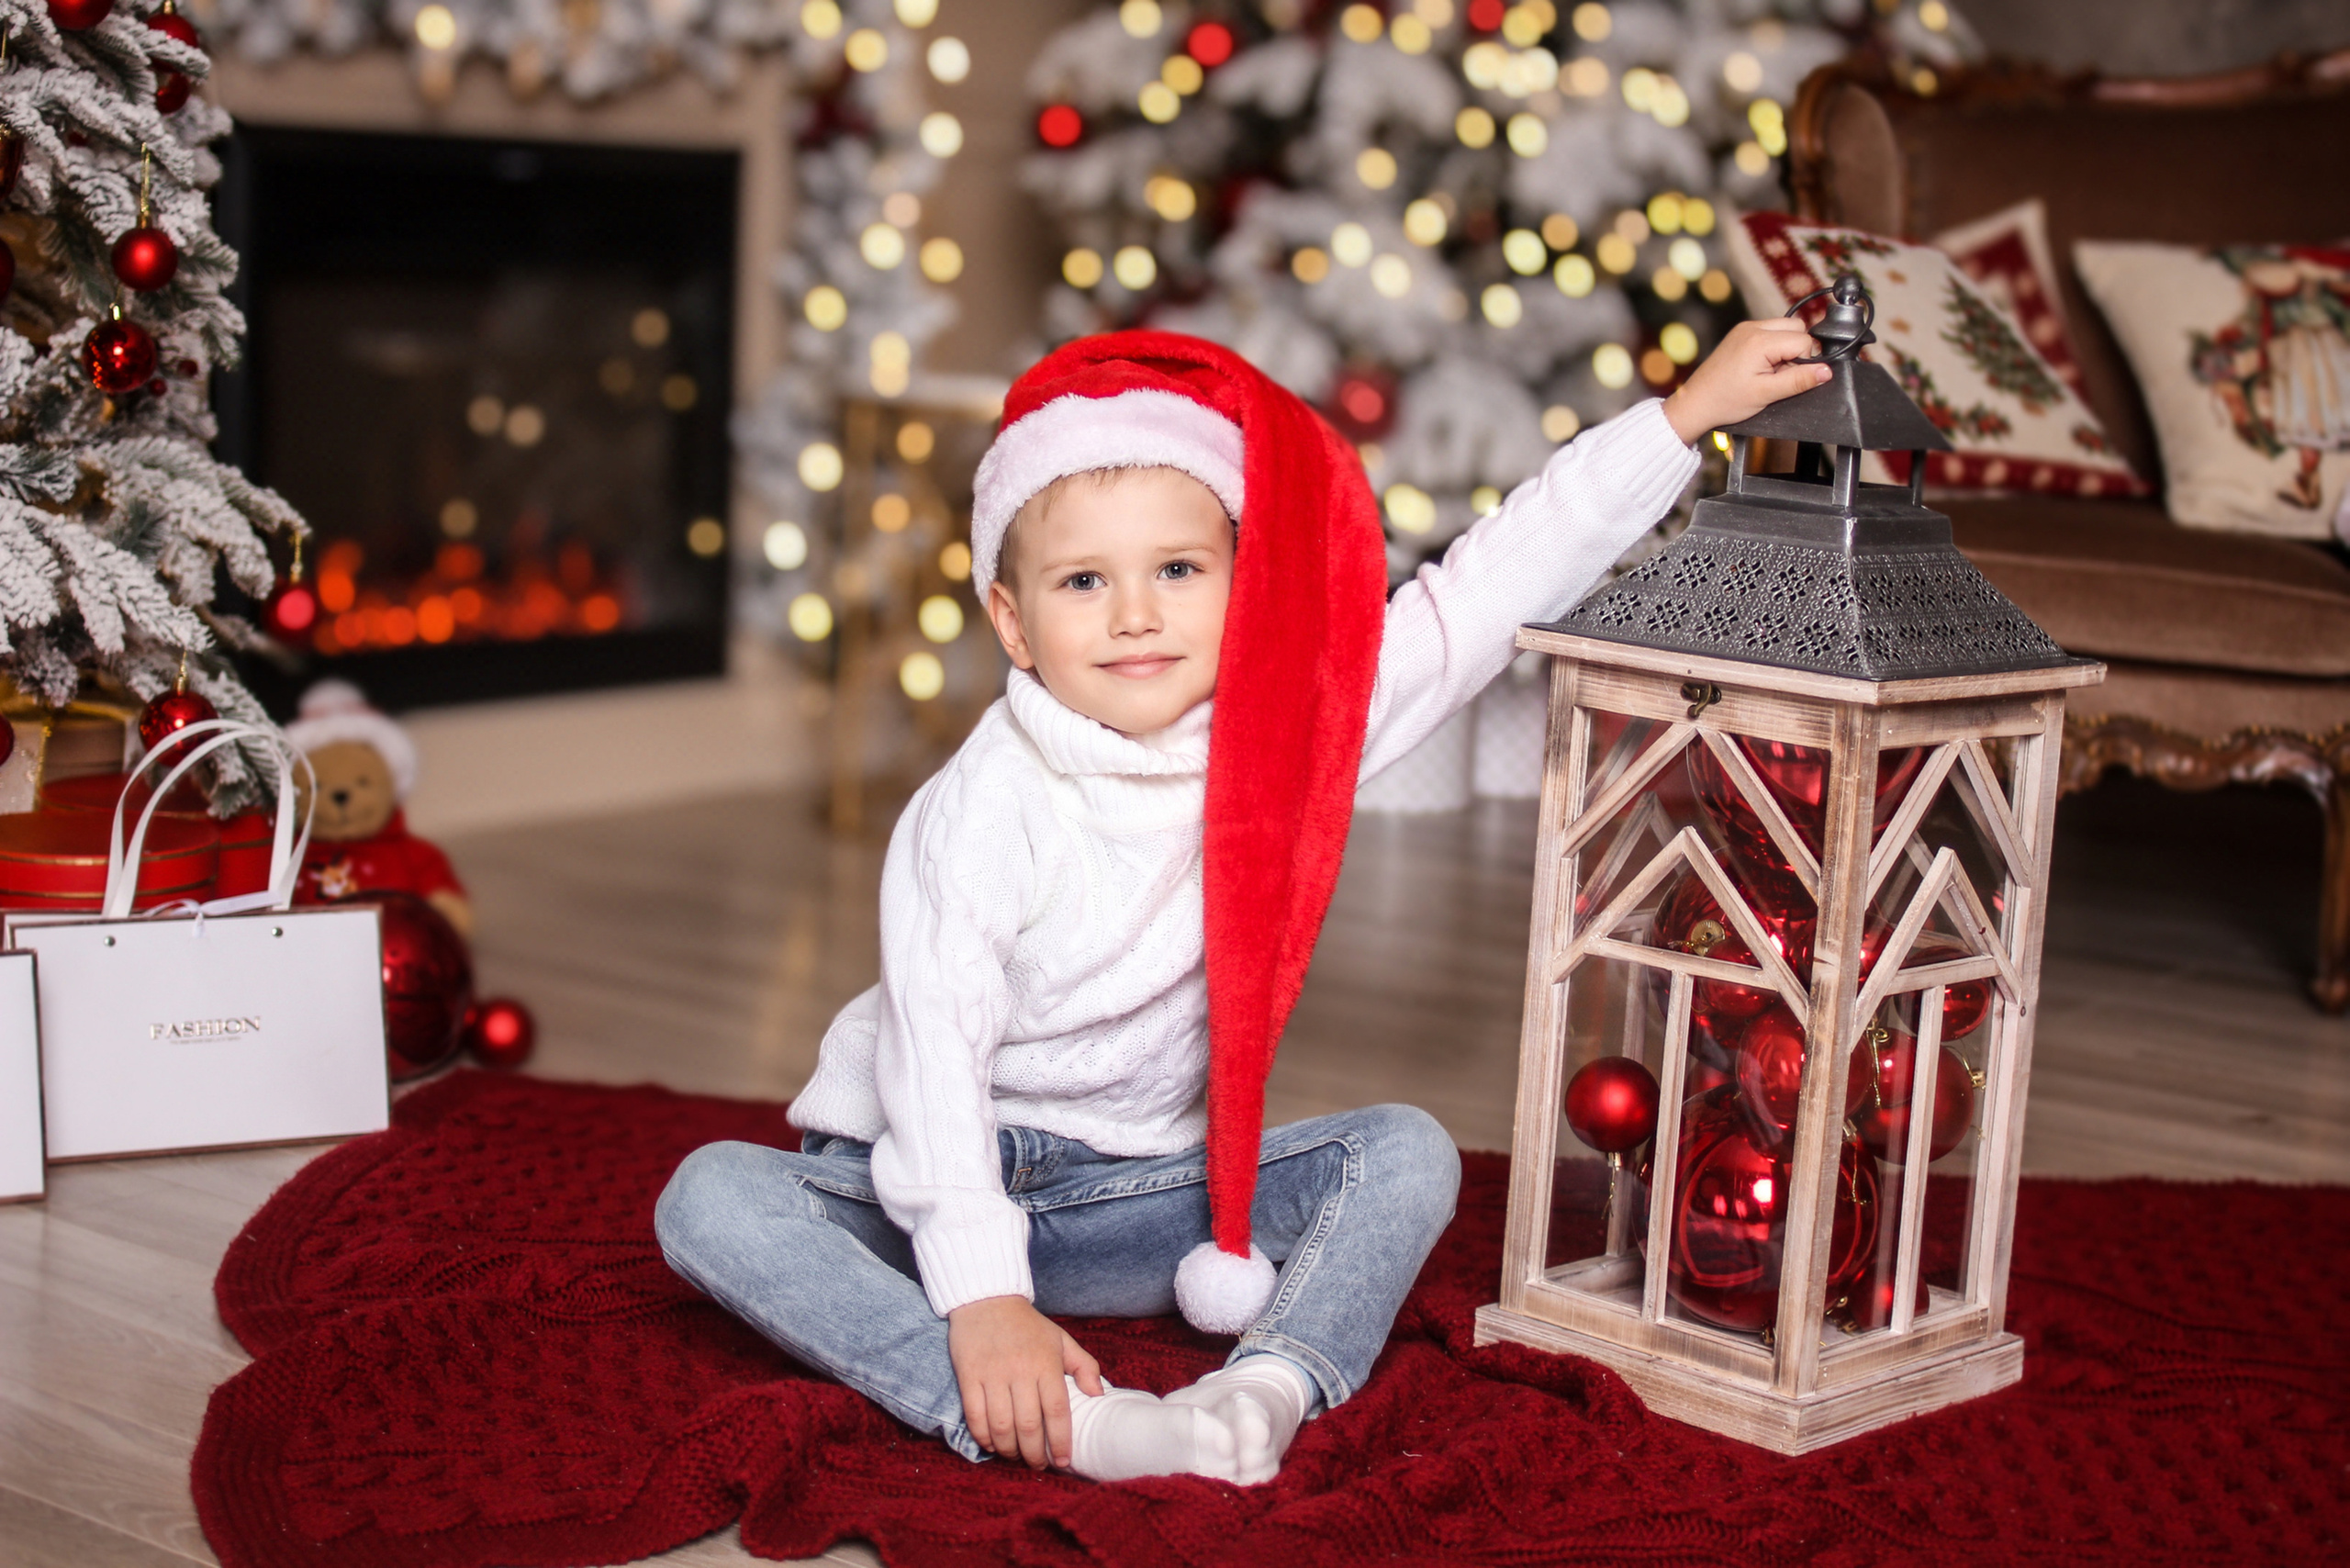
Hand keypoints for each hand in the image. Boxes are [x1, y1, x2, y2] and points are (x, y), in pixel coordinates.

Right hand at [946, 1295, 1103, 1468]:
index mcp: (1046, 1363)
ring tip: (1016, 1456)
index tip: (1063, 1461)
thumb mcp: (1061, 1339)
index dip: (1060, 1441)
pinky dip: (983, 1436)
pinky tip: (992, 1444)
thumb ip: (1084, 1366)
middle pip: (1028, 1424)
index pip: (1056, 1410)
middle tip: (1038, 1464)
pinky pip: (975, 1415)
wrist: (986, 1299)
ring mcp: (992, 1374)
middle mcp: (1020, 1370)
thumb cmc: (1028, 1325)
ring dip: (1009, 1449)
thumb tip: (1098, 1395)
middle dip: (1034, 1453)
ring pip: (1001, 1425)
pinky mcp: (968, 1375)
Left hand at [1662, 316, 1834, 445]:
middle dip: (1797, 351)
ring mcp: (1745, 328)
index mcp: (1759, 341)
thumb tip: (1826, 371)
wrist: (1696, 403)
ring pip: (1785, 328)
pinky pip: (1770, 332)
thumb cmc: (1725, 401)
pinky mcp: (1741, 333)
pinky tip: (1762, 366)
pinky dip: (1774, 347)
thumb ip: (1799, 381)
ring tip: (1769, 372)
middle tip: (1780, 375)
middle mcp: (1752, 328)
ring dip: (1786, 348)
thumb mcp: (1766, 394)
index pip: (1804, 340)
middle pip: (1797, 328)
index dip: (1804, 361)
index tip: (1789, 378)